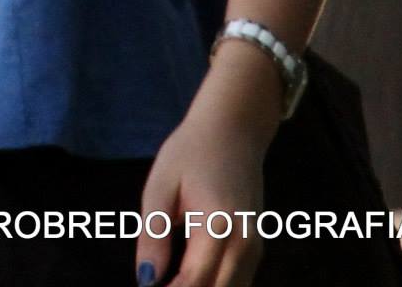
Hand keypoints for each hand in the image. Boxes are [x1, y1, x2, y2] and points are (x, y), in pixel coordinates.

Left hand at [136, 93, 266, 286]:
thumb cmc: (191, 152)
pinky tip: (188, 278)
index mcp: (217, 224)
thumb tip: (145, 280)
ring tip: (169, 278)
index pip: (195, 280)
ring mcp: (255, 248)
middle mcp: (243, 243)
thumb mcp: (161, 185)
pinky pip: (238, 283)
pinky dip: (216, 286)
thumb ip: (154, 234)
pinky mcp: (256, 249)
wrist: (233, 130)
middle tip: (158, 283)